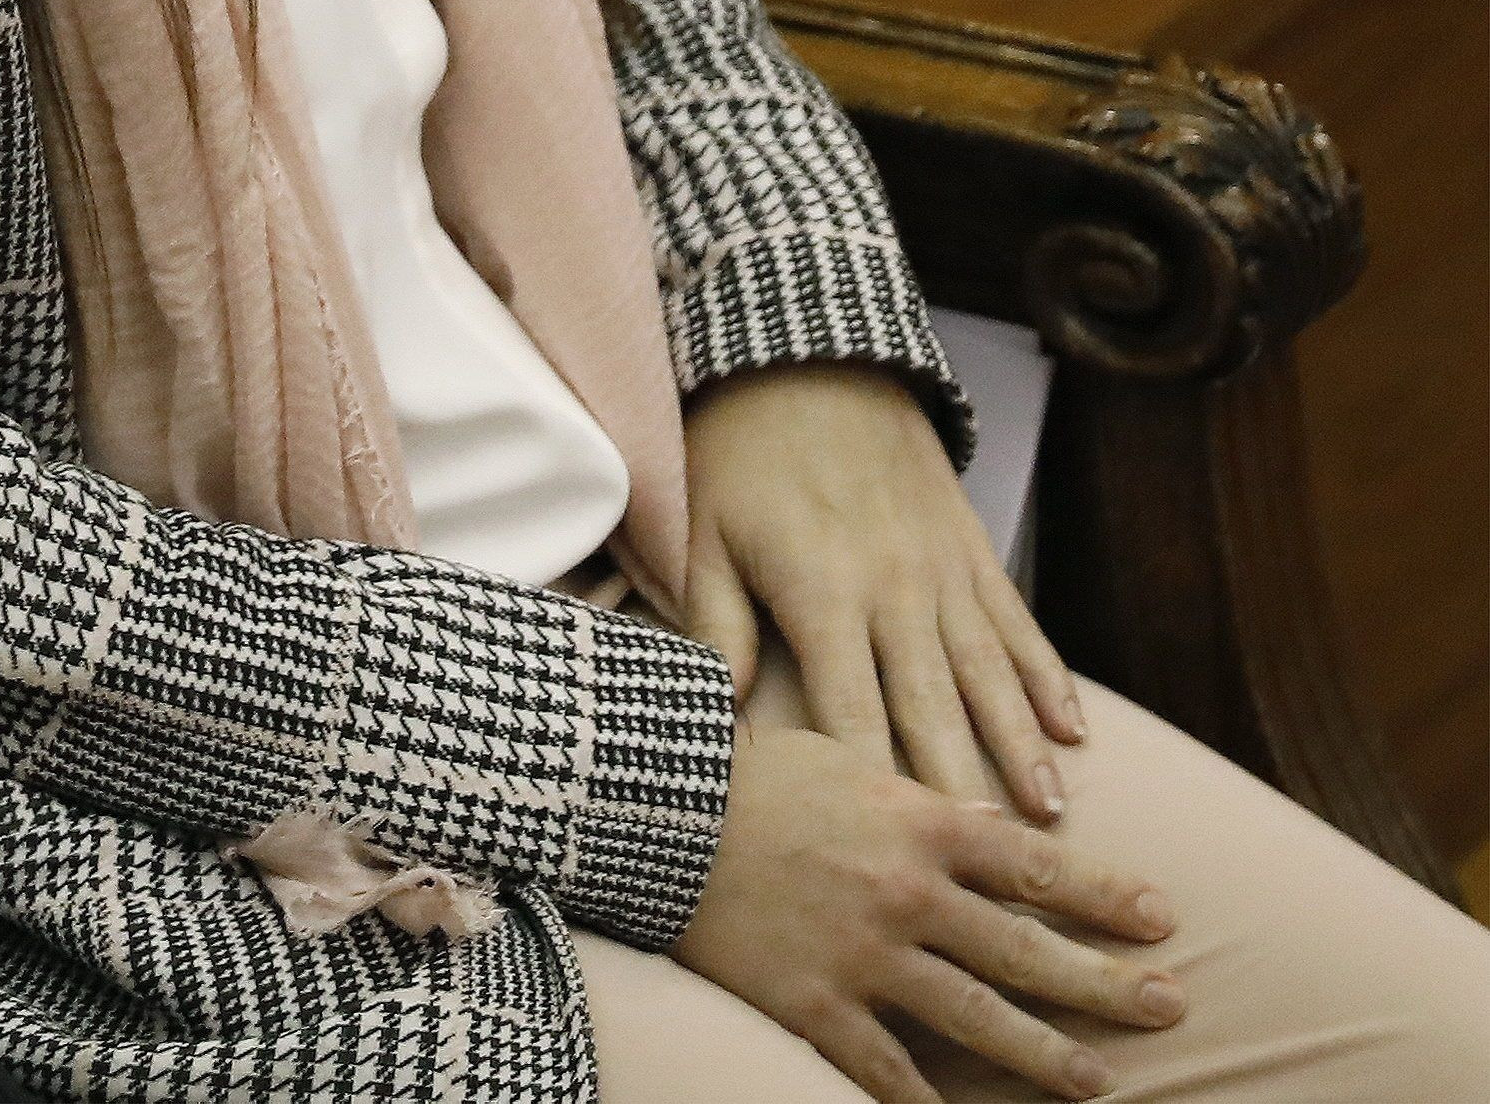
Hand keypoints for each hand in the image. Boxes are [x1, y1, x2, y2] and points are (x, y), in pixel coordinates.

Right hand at [672, 720, 1184, 1102]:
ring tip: (1097, 1083)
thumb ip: (921, 800)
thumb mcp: (844, 761)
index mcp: (916, 823)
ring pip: (976, 1017)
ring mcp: (863, 956)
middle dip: (1104, 981)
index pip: (1033, 864)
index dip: (1104, 893)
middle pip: (1024, 948)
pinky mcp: (816, 1007)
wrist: (660, 816)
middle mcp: (905, 893)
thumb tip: (991, 823)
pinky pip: (887, 1072)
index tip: (1163, 916)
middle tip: (1173, 1003)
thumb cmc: (750, 775)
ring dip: (1045, 1055)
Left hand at [682, 362, 1085, 827]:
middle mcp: (892, 588)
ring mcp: (939, 565)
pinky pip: (1015, 618)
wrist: (806, 353)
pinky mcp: (969, 543)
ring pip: (987, 671)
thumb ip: (717, 625)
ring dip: (1019, 743)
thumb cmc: (740, 451)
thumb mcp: (707, 534)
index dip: (872, 785)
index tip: (894, 850)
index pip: (848, 711)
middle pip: (931, 706)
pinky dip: (1044, 674)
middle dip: (962, 786)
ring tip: (1051, 813)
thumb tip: (719, 715)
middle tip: (996, 861)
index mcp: (821, 593)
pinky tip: (1072, 728)